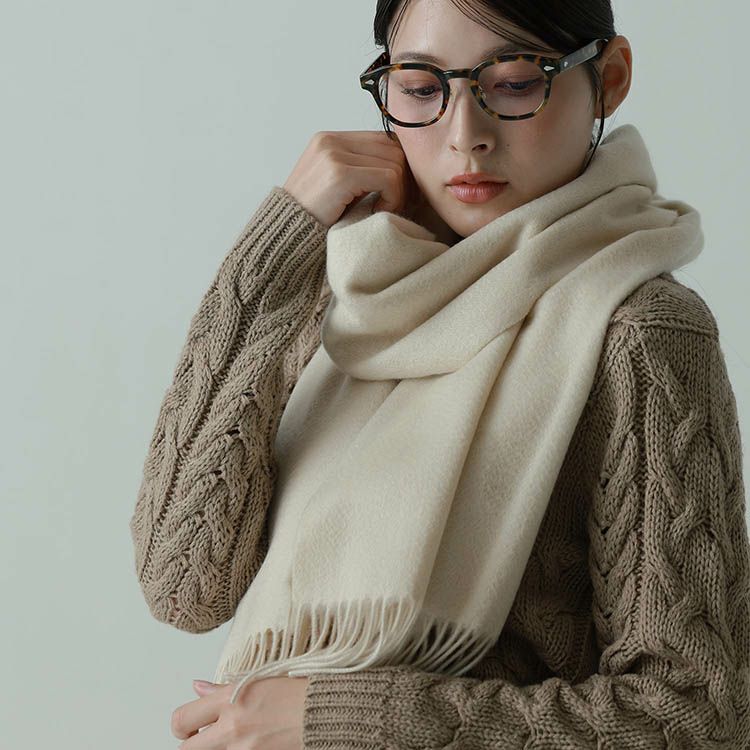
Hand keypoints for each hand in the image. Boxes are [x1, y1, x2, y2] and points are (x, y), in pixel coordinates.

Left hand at [170, 676, 309, 748]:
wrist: (325, 713)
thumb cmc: (297, 691)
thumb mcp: (259, 680)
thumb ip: (222, 689)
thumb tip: (197, 687)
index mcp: (232, 698)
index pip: (182, 718)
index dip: (181, 726)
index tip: (190, 727)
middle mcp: (232, 726)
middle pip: (186, 749)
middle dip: (191, 744)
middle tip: (202, 739)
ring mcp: (243, 749)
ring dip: (216, 747)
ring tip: (233, 738)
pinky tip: (249, 742)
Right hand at [282, 130, 422, 228]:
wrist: (284, 238)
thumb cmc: (313, 219)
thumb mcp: (336, 187)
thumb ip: (360, 170)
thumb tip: (403, 168)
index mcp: (329, 140)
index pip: (383, 139)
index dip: (399, 166)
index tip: (398, 193)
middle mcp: (331, 141)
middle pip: (393, 148)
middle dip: (404, 178)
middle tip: (397, 204)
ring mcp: (334, 155)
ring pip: (395, 163)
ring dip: (398, 191)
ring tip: (382, 210)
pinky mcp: (340, 174)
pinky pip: (388, 178)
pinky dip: (392, 198)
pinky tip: (377, 212)